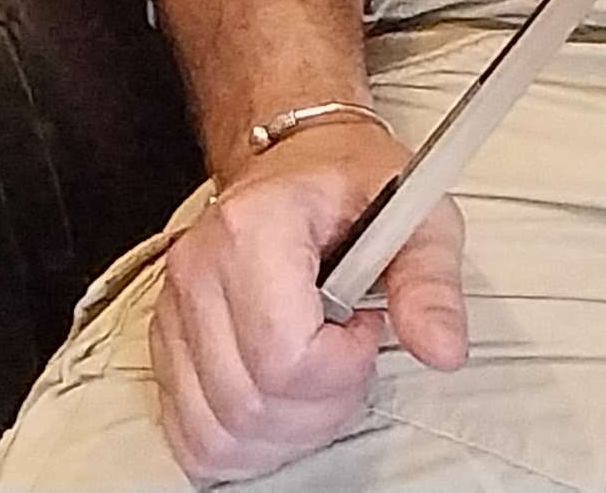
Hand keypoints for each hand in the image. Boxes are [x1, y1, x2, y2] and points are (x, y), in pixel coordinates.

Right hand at [147, 118, 466, 483]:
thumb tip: (442, 348)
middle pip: (250, 403)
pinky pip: (188, 433)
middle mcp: (198, 267)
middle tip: (351, 361)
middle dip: (320, 408)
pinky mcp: (163, 341)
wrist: (299, 161)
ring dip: (282, 434)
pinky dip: (238, 444)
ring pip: (215, 431)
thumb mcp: (418, 217)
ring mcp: (172, 307)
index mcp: (256, 227)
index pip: (287, 356)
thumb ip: (431, 283)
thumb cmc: (356, 187)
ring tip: (319, 381)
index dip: (343, 367)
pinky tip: (279, 408)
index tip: (367, 327)